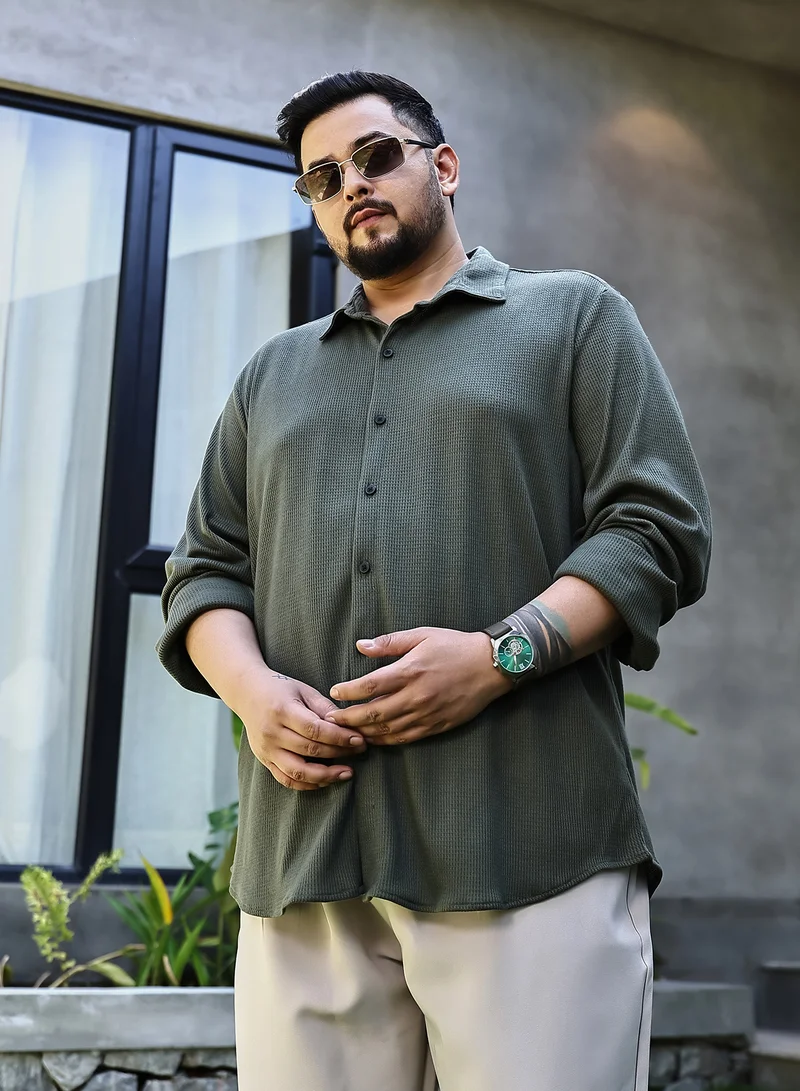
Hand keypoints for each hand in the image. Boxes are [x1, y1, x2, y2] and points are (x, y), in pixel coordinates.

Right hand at [238, 670, 366, 789]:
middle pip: (309, 750)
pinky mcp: (264, 760)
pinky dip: (307, 784)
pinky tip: (325, 780)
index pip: (315, 729)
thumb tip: (348, 725)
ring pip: (298, 771)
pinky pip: (286, 779)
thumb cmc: (280, 689)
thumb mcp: (303, 690)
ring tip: (346, 773)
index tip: (359, 740)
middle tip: (360, 751)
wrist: (247, 693)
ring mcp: (265, 750)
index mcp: (281, 710)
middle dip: (339, 753)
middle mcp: (271, 733)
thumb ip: (324, 708)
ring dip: (325, 776)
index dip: (339, 737)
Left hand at [325, 628, 511, 744]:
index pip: (370, 685)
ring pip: (388, 729)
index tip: (334, 693)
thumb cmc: (454, 646)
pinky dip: (387, 740)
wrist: (491, 665)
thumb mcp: (422, 635)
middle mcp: (417, 695)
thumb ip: (390, 642)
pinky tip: (375, 738)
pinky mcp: (438, 725)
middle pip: (374, 713)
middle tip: (331, 719)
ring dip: (364, 732)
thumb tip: (361, 645)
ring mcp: (428, 713)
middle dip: (348, 718)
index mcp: (410, 670)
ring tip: (347, 731)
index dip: (348, 692)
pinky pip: (406, 737)